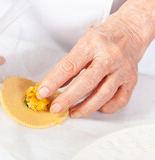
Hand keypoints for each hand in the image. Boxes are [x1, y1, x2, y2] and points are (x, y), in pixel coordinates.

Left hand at [37, 0, 154, 117]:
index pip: (69, 66)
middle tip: (55, 107)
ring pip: (103, 94)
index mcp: (93, 44)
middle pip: (86, 82)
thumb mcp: (81, 44)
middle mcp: (110, 56)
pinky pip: (120, 100)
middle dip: (68, 98)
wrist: (130, 31)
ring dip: (85, 107)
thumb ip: (69, 64)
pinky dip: (107, 107)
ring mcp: (123, 69)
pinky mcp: (131, 80)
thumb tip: (54, 85)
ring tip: (73, 112)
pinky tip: (97, 107)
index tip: (42, 92)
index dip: (54, 81)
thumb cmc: (102, 39)